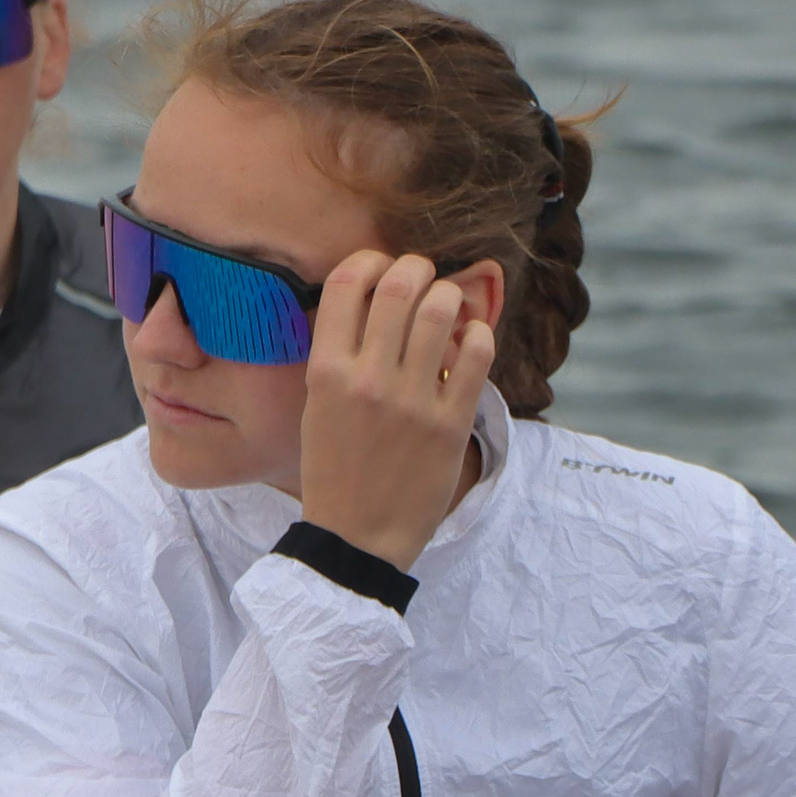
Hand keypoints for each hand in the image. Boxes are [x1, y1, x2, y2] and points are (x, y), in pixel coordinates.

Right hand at [295, 251, 495, 570]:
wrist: (358, 536)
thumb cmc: (334, 469)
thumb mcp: (317, 407)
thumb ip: (338, 354)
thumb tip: (369, 299)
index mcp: (326, 372)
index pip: (347, 282)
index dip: (369, 260)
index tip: (380, 267)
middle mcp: (368, 380)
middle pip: (400, 284)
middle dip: (416, 268)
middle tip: (423, 277)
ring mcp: (413, 401)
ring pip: (441, 310)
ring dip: (449, 295)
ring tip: (447, 306)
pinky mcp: (450, 423)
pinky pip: (476, 354)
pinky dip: (478, 334)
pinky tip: (471, 340)